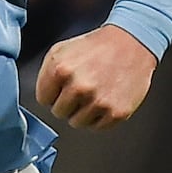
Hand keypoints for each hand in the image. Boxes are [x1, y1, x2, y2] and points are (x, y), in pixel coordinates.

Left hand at [35, 23, 157, 128]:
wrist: (129, 45)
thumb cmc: (94, 47)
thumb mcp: (60, 50)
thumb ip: (46, 74)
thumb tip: (41, 96)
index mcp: (60, 70)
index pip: (43, 99)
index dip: (52, 94)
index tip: (61, 88)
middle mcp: (78, 87)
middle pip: (58, 112)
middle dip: (66, 103)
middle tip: (79, 90)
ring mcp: (98, 101)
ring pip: (76, 123)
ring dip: (82, 112)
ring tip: (92, 94)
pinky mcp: (116, 113)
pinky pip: (97, 128)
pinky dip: (99, 118)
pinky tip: (104, 100)